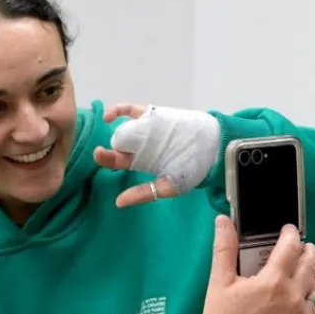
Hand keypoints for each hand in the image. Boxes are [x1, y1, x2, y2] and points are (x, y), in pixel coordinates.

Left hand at [93, 102, 220, 207]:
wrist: (214, 147)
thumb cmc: (194, 169)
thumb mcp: (169, 186)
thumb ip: (144, 194)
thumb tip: (119, 203)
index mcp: (142, 161)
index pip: (118, 161)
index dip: (106, 159)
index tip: (100, 156)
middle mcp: (140, 145)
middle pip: (117, 144)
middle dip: (107, 148)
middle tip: (100, 151)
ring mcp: (145, 128)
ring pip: (123, 127)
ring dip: (112, 128)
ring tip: (107, 129)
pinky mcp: (153, 115)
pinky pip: (132, 110)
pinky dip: (119, 110)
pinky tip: (109, 116)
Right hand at [201, 215, 314, 313]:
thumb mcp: (219, 283)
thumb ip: (225, 249)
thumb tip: (224, 222)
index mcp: (273, 281)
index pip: (290, 247)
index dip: (291, 234)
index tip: (289, 230)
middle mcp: (293, 296)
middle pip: (310, 264)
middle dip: (306, 250)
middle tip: (301, 247)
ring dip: (310, 275)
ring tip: (300, 273)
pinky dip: (312, 301)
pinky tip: (301, 300)